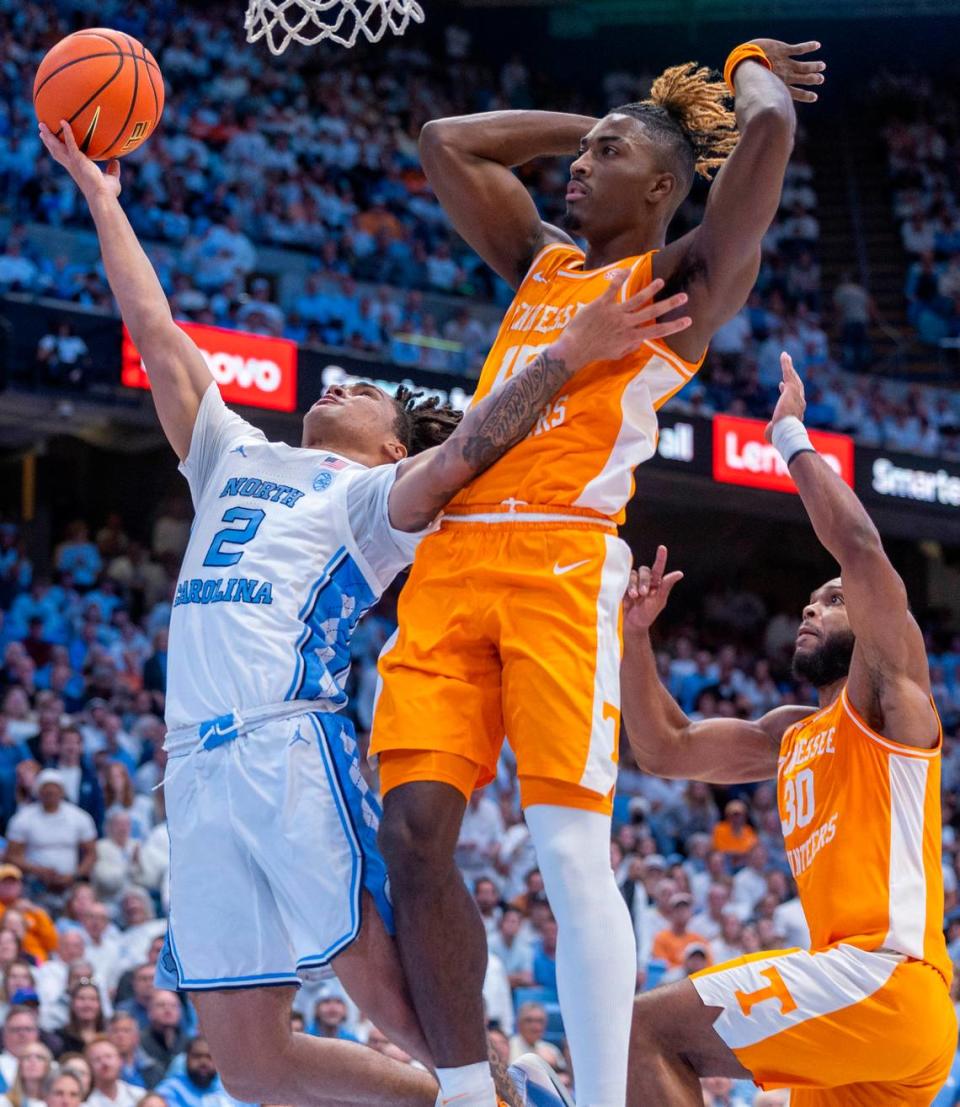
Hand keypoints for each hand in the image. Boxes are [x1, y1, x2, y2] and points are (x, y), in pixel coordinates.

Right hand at [38, 119, 121, 200]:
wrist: (103, 197)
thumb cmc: (107, 193)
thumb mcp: (111, 179)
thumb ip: (112, 170)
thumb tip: (115, 161)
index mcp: (77, 170)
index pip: (64, 159)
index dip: (58, 151)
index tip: (52, 144)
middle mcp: (72, 166)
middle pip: (56, 151)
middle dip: (48, 142)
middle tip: (41, 131)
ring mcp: (73, 162)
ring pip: (57, 146)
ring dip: (49, 135)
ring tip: (42, 124)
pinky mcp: (78, 159)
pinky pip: (70, 142)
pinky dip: (67, 132)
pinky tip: (64, 121)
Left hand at [553, 274, 690, 366]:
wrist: (574, 348)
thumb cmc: (595, 352)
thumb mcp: (616, 354)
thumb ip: (630, 347)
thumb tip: (641, 340)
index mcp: (630, 337)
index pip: (657, 331)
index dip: (674, 326)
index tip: (688, 320)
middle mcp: (625, 324)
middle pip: (652, 312)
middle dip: (670, 304)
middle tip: (684, 296)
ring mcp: (614, 313)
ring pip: (636, 299)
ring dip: (650, 289)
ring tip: (661, 281)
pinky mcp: (601, 304)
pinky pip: (613, 289)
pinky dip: (621, 279)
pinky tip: (628, 271)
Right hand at [623, 545, 683, 633]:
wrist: (630, 625)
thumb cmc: (647, 615)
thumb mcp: (658, 601)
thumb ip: (666, 586)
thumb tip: (679, 573)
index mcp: (655, 584)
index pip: (658, 568)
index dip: (660, 558)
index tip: (662, 548)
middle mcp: (644, 580)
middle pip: (644, 570)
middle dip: (644, 581)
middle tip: (643, 593)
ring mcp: (632, 582)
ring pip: (633, 574)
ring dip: (634, 584)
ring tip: (634, 597)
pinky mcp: (622, 585)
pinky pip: (623, 579)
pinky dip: (626, 585)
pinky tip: (626, 595)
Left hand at [748, 39, 825, 101]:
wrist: (744, 61)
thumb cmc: (747, 78)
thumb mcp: (755, 93)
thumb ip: (759, 103)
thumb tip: (754, 119)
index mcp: (779, 87)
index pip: (796, 93)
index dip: (806, 96)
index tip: (815, 97)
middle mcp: (785, 75)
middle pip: (803, 78)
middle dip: (813, 79)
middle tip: (820, 79)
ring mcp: (785, 63)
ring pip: (804, 66)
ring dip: (814, 66)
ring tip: (822, 66)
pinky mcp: (783, 50)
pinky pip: (799, 49)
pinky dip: (809, 47)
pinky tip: (817, 45)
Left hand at [764, 351, 805, 441]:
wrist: (786, 431)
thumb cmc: (780, 436)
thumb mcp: (775, 433)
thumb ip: (773, 430)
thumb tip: (770, 433)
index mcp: (795, 412)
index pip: (792, 399)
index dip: (787, 391)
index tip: (781, 385)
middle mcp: (799, 403)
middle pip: (796, 386)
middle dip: (792, 377)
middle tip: (788, 369)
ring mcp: (796, 395)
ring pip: (793, 377)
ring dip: (789, 367)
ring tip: (786, 357)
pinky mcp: (791, 389)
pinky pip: (788, 373)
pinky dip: (786, 364)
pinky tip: (784, 355)